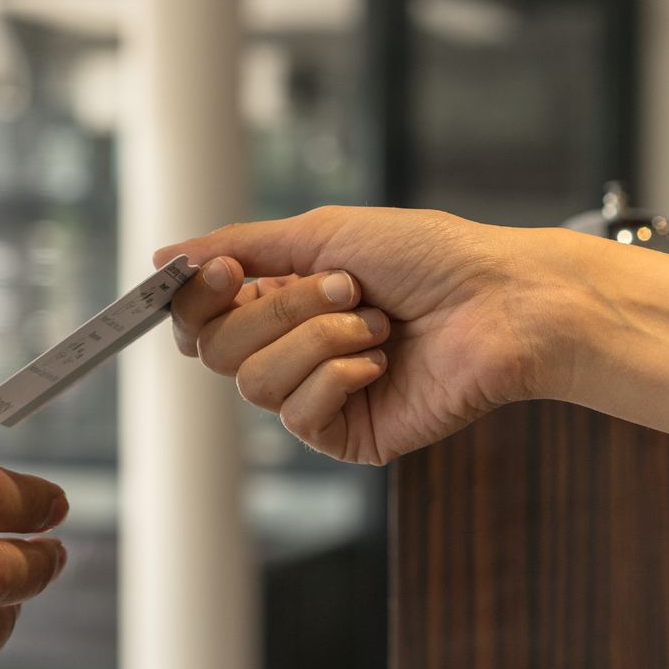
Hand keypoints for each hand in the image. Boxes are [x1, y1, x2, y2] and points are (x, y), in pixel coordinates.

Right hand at [158, 206, 668, 463]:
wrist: (505, 303)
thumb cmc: (429, 256)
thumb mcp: (324, 233)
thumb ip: (239, 246)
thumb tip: (163, 258)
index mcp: (280, 299)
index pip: (201, 317)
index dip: (199, 298)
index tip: (226, 271)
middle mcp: (291, 349)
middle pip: (218, 351)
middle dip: (279, 312)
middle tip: (345, 288)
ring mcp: (317, 395)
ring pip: (254, 383)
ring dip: (318, 342)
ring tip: (376, 325)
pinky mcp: (346, 434)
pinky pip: (299, 415)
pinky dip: (339, 377)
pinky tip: (382, 363)